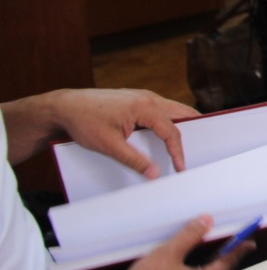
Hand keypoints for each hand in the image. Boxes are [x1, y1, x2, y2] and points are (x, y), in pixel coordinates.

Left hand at [53, 89, 199, 177]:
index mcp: (145, 107)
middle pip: (181, 113)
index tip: (180, 167)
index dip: (178, 151)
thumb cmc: (84, 122)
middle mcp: (148, 98)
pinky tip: (163, 133)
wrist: (65, 106)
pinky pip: (160, 109)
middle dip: (192, 130)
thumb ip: (134, 160)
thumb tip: (154, 173)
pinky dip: (168, 121)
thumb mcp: (109, 146)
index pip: (171, 131)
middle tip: (198, 148)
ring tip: (183, 143)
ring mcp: (143, 96)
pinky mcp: (136, 99)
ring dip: (179, 124)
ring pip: (172, 109)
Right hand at [107, 216, 252, 269]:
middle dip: (230, 252)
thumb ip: (189, 236)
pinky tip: (196, 257)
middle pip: (220, 267)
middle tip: (239, 240)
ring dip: (216, 258)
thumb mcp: (168, 253)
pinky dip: (203, 263)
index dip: (239, 247)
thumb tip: (206, 221)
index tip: (249, 238)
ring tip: (221, 245)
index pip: (227, 261)